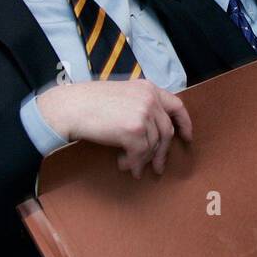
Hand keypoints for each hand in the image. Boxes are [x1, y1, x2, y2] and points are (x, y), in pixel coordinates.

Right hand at [36, 80, 192, 177]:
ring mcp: (143, 114)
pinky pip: (140, 154)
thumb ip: (140, 106)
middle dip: (162, 152)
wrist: (70, 107)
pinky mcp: (134, 130)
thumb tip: (152, 133)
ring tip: (130, 166)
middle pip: (166, 131)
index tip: (187, 137)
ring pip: (153, 145)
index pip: (176, 105)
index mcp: (148, 88)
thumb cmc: (89, 102)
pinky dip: (133, 163)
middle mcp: (149, 99)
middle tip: (157, 168)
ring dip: (143, 160)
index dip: (184, 123)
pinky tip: (123, 164)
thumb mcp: (122, 95)